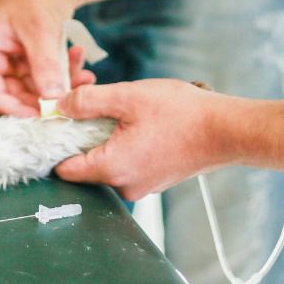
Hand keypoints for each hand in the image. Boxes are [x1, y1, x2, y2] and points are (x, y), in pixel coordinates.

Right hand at [0, 0, 94, 116]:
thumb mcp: (40, 29)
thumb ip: (44, 65)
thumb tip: (53, 100)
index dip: (18, 110)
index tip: (47, 115)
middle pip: (16, 97)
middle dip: (47, 98)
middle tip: (75, 97)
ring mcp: (13, 65)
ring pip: (36, 92)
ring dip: (62, 87)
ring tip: (85, 76)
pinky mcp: (32, 64)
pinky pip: (48, 80)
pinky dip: (66, 76)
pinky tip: (83, 64)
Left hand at [55, 80, 228, 200]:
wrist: (226, 130)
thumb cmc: (181, 114)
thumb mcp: (128, 97)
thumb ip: (88, 101)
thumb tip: (60, 106)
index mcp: (112, 169)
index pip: (65, 170)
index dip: (57, 144)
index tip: (58, 121)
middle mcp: (125, 186)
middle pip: (86, 165)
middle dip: (84, 136)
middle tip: (93, 107)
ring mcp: (143, 186)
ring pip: (108, 162)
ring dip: (107, 138)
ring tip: (121, 111)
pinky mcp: (156, 180)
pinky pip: (128, 163)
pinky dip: (126, 145)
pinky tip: (139, 123)